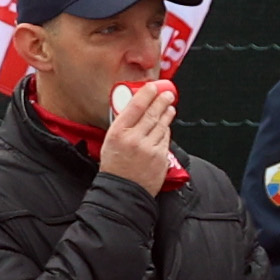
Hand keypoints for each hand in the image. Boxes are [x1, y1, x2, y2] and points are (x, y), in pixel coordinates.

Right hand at [96, 79, 179, 194]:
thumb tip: (135, 108)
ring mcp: (149, 149)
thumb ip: (122, 126)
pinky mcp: (160, 158)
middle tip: (167, 94)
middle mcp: (134, 139)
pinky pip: (166, 139)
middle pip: (152, 113)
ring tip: (169, 106)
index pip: (135, 106)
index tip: (152, 87)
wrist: (123, 192)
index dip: (146, 93)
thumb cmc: (115, 167)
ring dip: (167, 114)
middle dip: (162, 101)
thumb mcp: (110, 142)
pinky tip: (166, 126)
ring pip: (161, 125)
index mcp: (118, 133)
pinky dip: (166, 131)